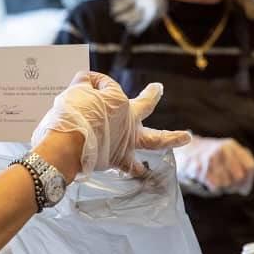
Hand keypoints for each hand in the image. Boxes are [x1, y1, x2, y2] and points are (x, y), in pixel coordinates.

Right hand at [31, 71, 190, 174]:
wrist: (67, 144)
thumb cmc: (71, 115)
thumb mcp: (76, 89)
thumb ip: (86, 83)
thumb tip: (89, 81)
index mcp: (118, 99)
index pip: (107, 86)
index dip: (95, 83)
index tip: (84, 84)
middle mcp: (129, 119)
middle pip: (145, 104)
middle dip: (151, 96)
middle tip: (157, 89)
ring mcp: (128, 140)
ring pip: (155, 140)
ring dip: (171, 138)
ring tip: (186, 137)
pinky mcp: (119, 159)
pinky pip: (131, 167)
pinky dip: (137, 169)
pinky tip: (142, 172)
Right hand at [175, 136, 253, 194]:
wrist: (185, 151)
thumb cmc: (211, 157)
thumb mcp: (228, 156)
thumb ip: (242, 169)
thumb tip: (244, 189)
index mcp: (232, 146)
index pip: (251, 167)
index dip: (248, 181)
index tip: (243, 187)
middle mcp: (222, 149)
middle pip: (239, 176)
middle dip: (234, 185)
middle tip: (228, 185)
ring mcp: (209, 157)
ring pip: (226, 183)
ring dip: (223, 187)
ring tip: (217, 181)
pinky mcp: (197, 167)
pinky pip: (214, 186)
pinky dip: (213, 187)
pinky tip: (208, 181)